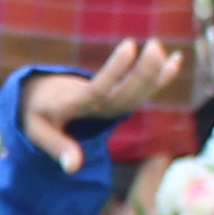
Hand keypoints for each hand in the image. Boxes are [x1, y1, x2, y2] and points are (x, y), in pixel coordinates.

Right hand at [28, 43, 181, 165]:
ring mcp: (109, 108)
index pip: (99, 91)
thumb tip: (74, 168)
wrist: (40, 114)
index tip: (129, 46)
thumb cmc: (36, 116)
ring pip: (137, 96)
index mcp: (76, 109)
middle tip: (154, 46)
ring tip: (161, 47)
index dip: (116, 71)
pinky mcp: (116, 103)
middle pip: (126, 97)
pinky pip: (141, 92)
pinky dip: (160, 78)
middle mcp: (98, 111)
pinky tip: (177, 61)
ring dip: (154, 74)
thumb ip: (56, 146)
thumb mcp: (38, 130)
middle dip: (143, 73)